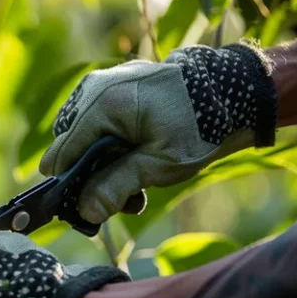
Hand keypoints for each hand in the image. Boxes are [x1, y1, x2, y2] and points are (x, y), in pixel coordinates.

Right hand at [40, 42, 278, 223]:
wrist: (234, 92)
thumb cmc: (198, 127)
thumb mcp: (158, 164)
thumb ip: (116, 186)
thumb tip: (84, 213)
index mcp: (101, 104)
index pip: (62, 154)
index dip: (70, 185)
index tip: (88, 209)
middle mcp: (94, 90)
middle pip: (70, 147)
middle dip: (91, 177)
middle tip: (124, 198)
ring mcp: (103, 85)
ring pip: (83, 138)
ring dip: (102, 165)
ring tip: (135, 184)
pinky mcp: (115, 87)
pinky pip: (97, 123)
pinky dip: (110, 146)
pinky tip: (135, 162)